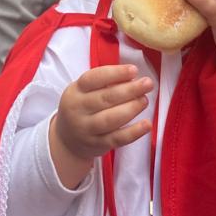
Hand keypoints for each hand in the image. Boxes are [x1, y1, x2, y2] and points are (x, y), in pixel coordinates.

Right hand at [50, 64, 152, 187]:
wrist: (68, 140)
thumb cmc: (83, 107)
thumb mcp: (85, 91)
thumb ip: (105, 83)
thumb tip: (133, 77)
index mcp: (75, 91)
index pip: (94, 79)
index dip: (115, 73)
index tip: (134, 70)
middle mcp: (78, 110)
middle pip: (105, 98)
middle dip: (130, 90)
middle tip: (148, 84)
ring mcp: (87, 129)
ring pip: (111, 119)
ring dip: (132, 108)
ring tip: (144, 100)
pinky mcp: (98, 145)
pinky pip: (117, 139)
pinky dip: (134, 132)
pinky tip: (146, 124)